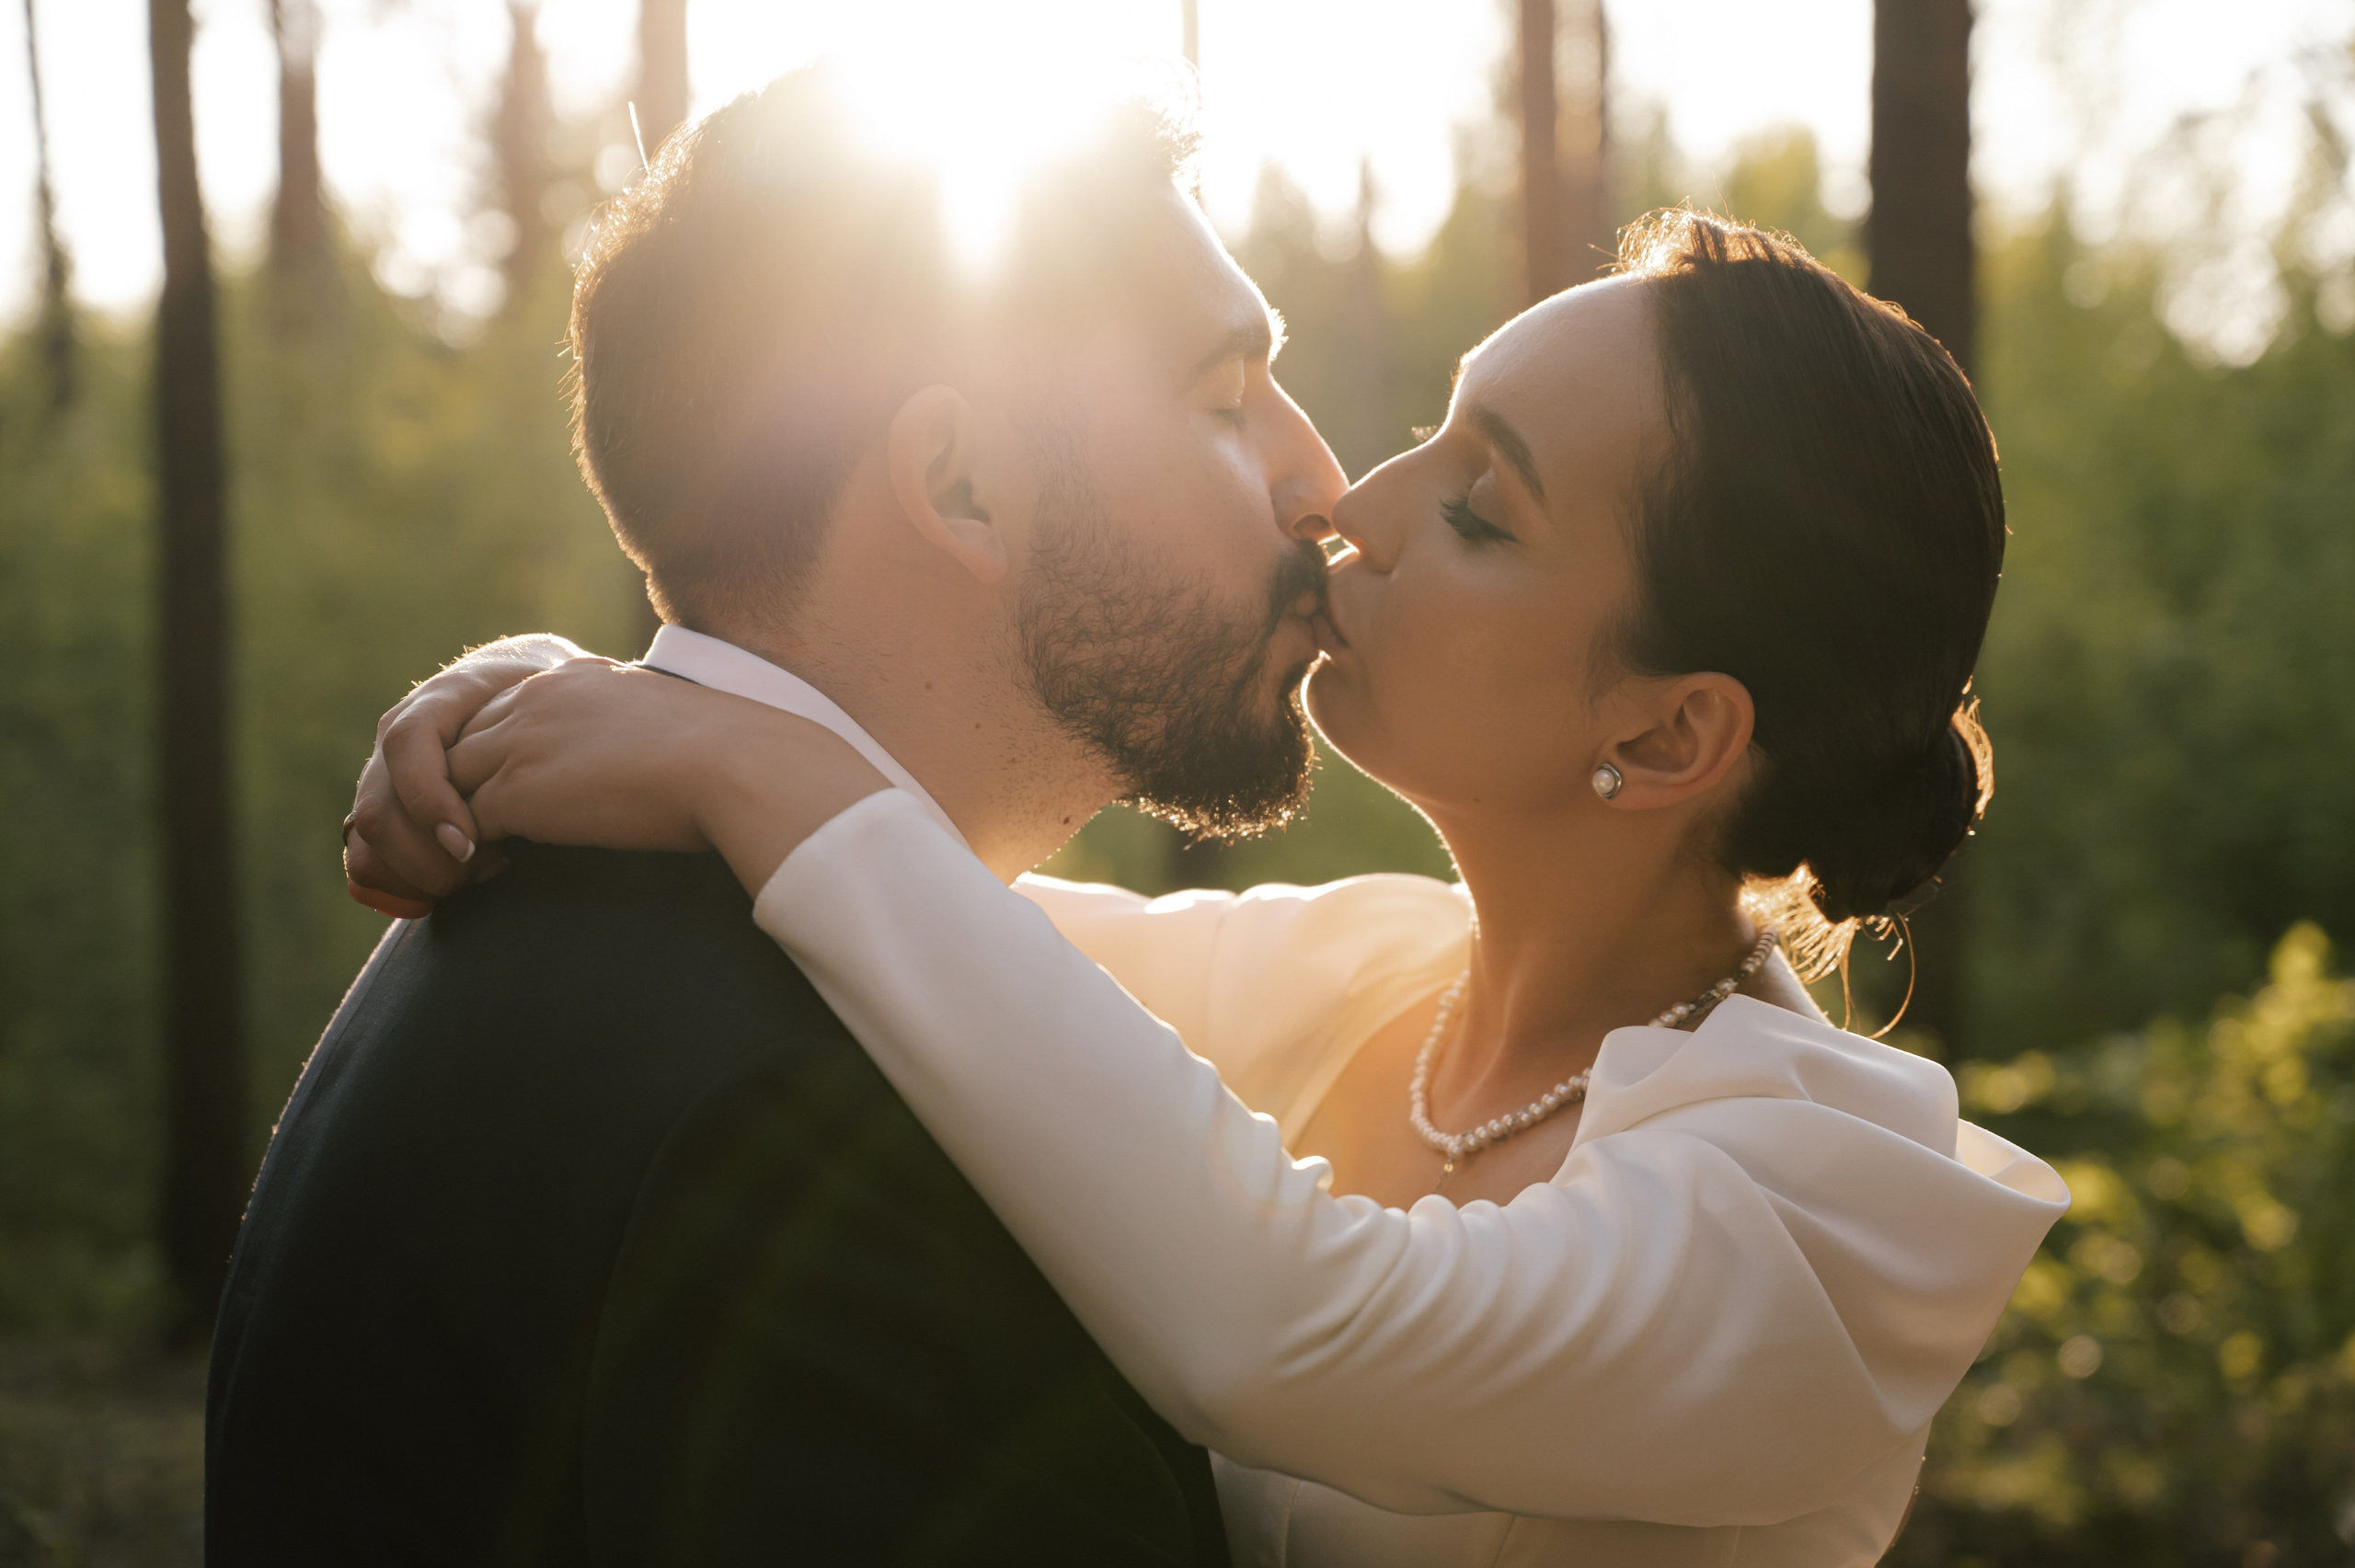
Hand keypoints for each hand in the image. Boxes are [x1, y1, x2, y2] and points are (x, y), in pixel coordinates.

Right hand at [345, 634, 583, 911]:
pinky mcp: (388, 804)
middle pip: (380, 810)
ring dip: (420, 873)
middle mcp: (401, 735)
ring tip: (482, 868)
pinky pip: (368, 857)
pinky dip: (407, 881)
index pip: (407, 743)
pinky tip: (463, 875)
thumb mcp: (557, 690)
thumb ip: (545, 714)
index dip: (429, 800)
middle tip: (487, 866)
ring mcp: (387, 770)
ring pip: (369, 840)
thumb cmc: (551, 696)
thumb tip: (552, 755)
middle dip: (429, 857)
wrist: (526, 685)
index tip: (468, 843)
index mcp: (440, 700)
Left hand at [446, 660, 723, 853]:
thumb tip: (647, 755)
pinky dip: (466, 848)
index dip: (503, 753)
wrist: (730, 765)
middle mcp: (535, 700)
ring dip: (455, 817)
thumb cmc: (724, 753)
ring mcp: (520, 744)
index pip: (504, 710)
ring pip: (450, 780)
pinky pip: (461, 823)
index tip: (517, 790)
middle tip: (480, 828)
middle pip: (464, 739)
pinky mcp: (516, 792)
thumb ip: (632, 727)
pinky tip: (489, 870)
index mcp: (572, 678)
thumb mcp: (665, 718)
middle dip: (464, 782)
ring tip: (476, 853)